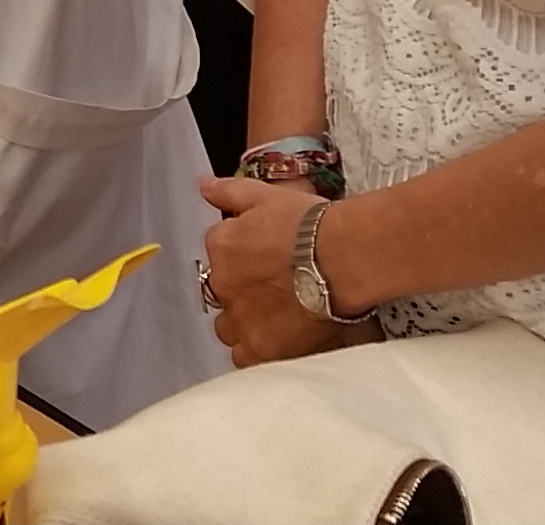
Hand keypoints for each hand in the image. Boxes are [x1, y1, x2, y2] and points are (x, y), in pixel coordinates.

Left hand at [199, 175, 373, 367]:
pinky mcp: (261, 348)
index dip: (242, 257)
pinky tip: (276, 341)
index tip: (265, 259)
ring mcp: (240, 318)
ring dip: (244, 323)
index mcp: (221, 245)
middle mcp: (222, 284)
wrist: (341, 257)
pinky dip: (256, 351)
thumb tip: (202, 186)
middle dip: (239, 292)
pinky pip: (245, 358)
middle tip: (273, 289)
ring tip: (274, 318)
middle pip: (220, 293)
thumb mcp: (266, 195)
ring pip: (228, 329)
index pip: (219, 254)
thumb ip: (229, 192)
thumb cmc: (310, 224)